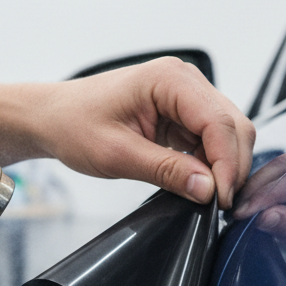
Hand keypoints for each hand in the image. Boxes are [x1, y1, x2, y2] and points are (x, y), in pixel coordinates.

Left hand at [37, 57, 254, 208]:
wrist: (53, 118)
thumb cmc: (74, 125)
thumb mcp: (117, 155)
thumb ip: (165, 170)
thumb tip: (207, 189)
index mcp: (169, 79)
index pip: (218, 122)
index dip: (226, 164)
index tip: (221, 199)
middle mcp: (184, 81)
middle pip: (232, 126)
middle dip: (231, 166)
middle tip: (219, 206)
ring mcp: (186, 96)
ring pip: (227, 134)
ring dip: (223, 166)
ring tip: (209, 198)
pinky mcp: (181, 114)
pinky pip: (210, 140)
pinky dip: (210, 164)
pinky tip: (199, 184)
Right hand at [233, 154, 285, 266]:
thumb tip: (262, 217)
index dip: (272, 192)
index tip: (246, 211)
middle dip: (260, 187)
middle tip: (237, 211)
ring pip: (281, 165)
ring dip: (256, 186)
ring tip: (239, 210)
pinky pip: (278, 173)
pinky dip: (260, 188)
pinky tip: (248, 204)